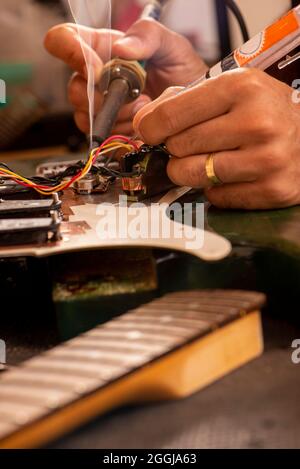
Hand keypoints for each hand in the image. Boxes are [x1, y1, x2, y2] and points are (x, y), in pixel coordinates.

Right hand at [44, 19, 206, 134]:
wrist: (195, 105)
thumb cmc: (182, 70)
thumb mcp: (170, 44)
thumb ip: (147, 36)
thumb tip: (122, 48)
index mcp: (102, 48)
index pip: (64, 40)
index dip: (70, 51)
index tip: (95, 68)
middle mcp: (96, 78)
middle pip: (74, 89)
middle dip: (103, 97)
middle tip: (133, 93)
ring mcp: (102, 106)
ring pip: (86, 117)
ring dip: (117, 116)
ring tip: (143, 107)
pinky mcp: (111, 129)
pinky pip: (102, 136)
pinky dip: (121, 133)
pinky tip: (139, 124)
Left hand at [134, 68, 299, 209]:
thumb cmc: (266, 110)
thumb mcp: (232, 89)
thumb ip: (185, 100)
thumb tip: (143, 122)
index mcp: (241, 87)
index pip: (170, 115)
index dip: (150, 127)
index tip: (150, 132)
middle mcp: (256, 122)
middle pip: (177, 147)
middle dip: (176, 148)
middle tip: (193, 143)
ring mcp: (266, 159)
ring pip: (191, 175)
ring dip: (189, 171)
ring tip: (208, 159)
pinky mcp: (272, 189)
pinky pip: (216, 196)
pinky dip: (216, 188)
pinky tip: (233, 174)